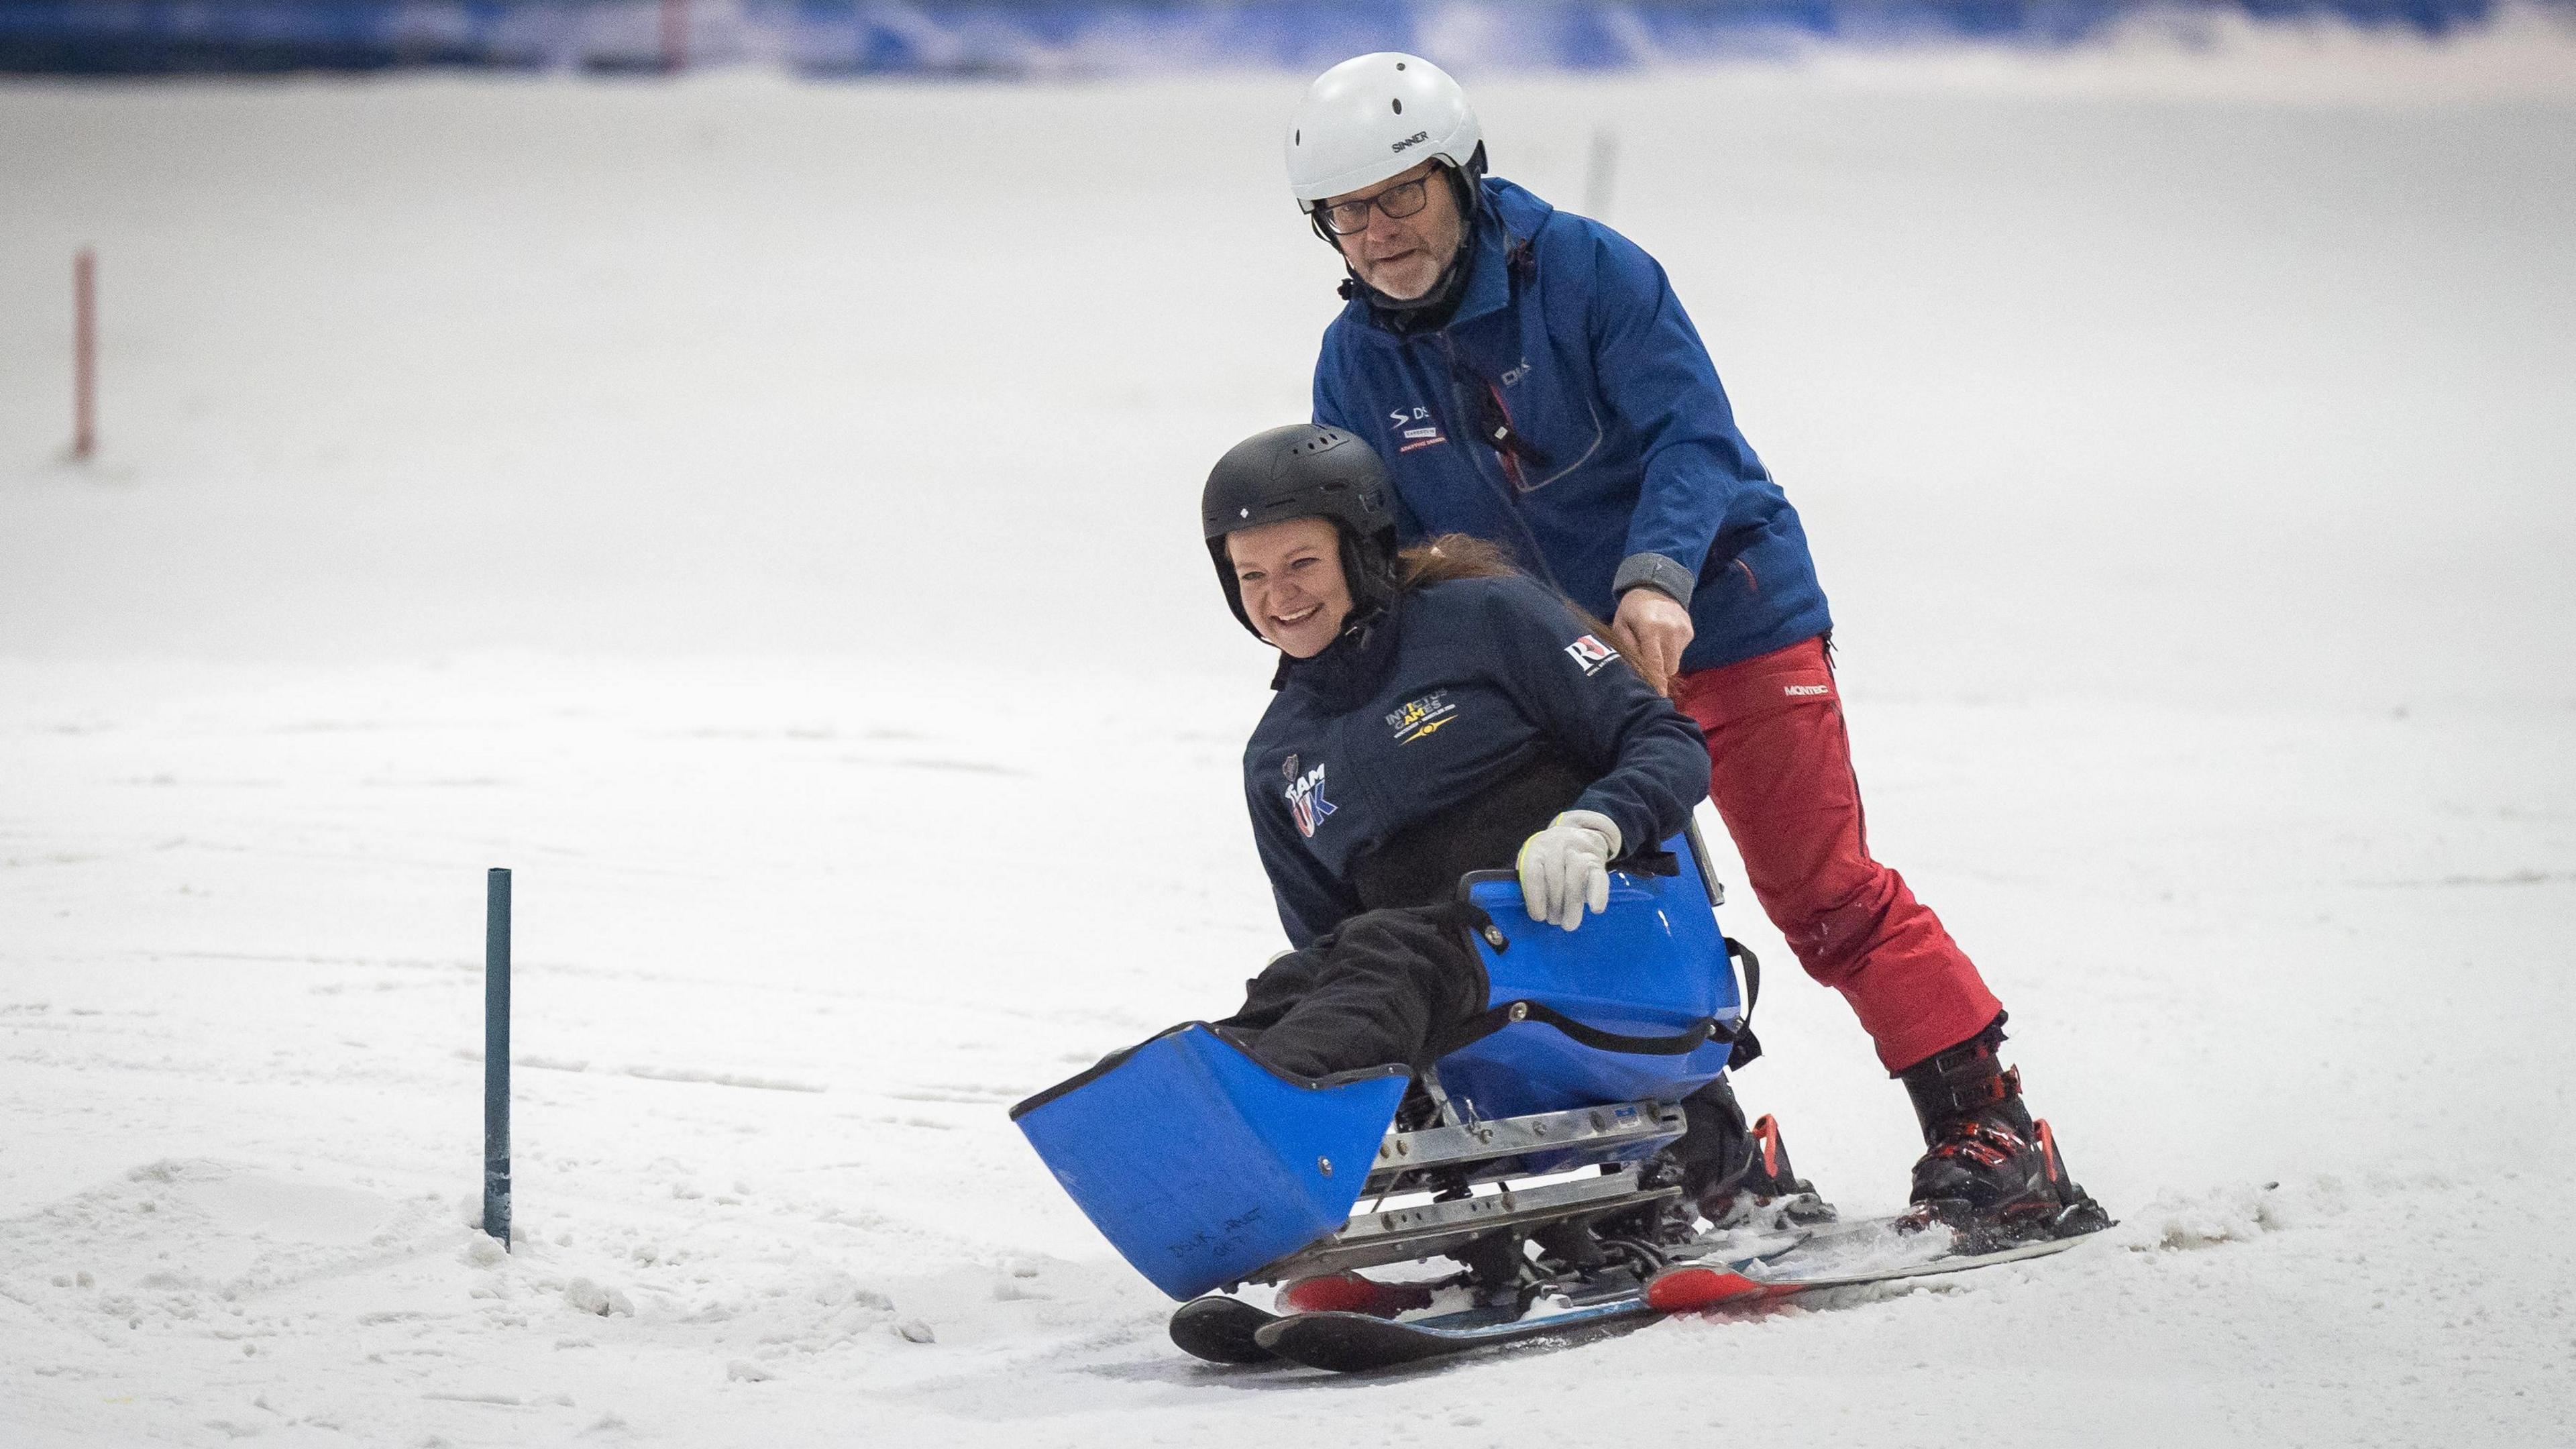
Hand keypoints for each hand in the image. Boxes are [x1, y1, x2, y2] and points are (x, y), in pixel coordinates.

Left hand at [1516, 810, 1620, 931]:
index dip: (1535, 897)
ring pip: (1576, 877)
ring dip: (1572, 904)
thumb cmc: (1549, 858)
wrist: (1577, 834)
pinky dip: (1598, 894)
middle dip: (1555, 905)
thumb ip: (1530, 882)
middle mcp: (1557, 845)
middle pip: (1555, 877)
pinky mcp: (1597, 860)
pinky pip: (1598, 876)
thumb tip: (1535, 911)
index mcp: (1537, 848)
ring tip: (1569, 923)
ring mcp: (1579, 851)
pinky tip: (1595, 909)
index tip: (1539, 917)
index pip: (1533, 873)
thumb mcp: (1534, 862)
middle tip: (1555, 922)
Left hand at [1610, 588, 1694, 695]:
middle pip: (1668, 667)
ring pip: (1675, 661)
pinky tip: (1664, 638)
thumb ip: (1627, 648)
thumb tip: (1637, 672)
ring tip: (1655, 646)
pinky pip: (1680, 651)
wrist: (1655, 588)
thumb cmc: (1632, 611)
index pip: (1655, 662)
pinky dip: (1671, 650)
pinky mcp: (1689, 631)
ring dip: (1665, 660)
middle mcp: (1670, 630)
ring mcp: (1682, 630)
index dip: (1657, 681)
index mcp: (1650, 628)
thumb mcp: (1621, 626)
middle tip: (1648, 665)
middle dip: (1659, 671)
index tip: (1658, 695)